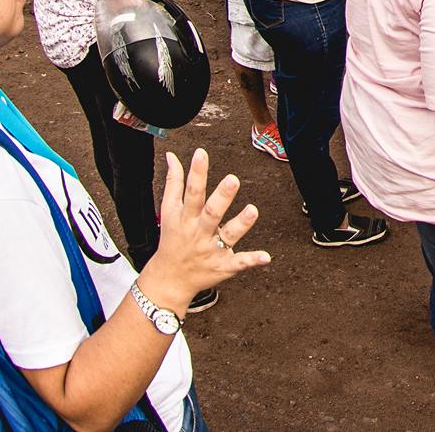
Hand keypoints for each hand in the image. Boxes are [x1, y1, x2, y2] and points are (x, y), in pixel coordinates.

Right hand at [134, 149, 269, 313]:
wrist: (168, 279)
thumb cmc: (172, 239)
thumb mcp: (168, 211)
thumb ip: (173, 183)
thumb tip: (172, 156)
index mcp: (186, 217)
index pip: (191, 192)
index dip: (196, 172)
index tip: (201, 154)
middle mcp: (199, 232)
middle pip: (211, 212)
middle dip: (221, 197)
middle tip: (232, 179)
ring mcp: (212, 249)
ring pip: (228, 235)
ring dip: (241, 223)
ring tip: (253, 210)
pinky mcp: (223, 265)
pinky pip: (239, 263)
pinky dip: (252, 260)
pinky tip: (266, 257)